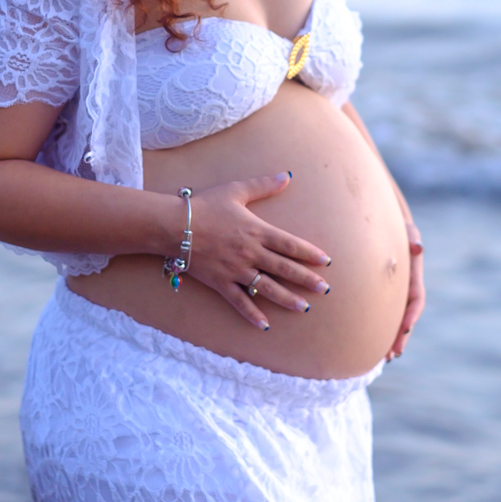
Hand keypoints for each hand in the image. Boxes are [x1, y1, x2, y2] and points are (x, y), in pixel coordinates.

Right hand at [187, 172, 330, 329]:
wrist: (175, 225)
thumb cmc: (205, 205)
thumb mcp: (235, 190)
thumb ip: (263, 186)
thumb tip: (286, 176)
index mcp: (257, 231)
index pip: (289, 244)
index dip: (309, 253)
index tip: (326, 261)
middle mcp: (250, 252)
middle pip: (284, 268)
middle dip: (306, 279)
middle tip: (324, 289)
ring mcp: (236, 270)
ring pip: (267, 287)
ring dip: (287, 299)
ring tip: (304, 308)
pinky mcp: (221, 282)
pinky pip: (239, 301)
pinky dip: (252, 313)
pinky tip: (265, 324)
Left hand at [385, 221, 424, 360]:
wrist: (385, 226)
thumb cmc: (396, 226)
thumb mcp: (407, 229)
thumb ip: (412, 237)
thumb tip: (418, 247)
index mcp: (413, 276)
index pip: (416, 299)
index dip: (412, 314)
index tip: (406, 327)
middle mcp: (405, 288)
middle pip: (406, 316)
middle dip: (401, 336)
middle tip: (393, 354)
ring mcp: (394, 293)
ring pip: (394, 320)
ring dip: (391, 339)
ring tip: (384, 358)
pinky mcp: (381, 295)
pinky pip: (381, 315)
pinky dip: (379, 329)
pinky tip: (370, 344)